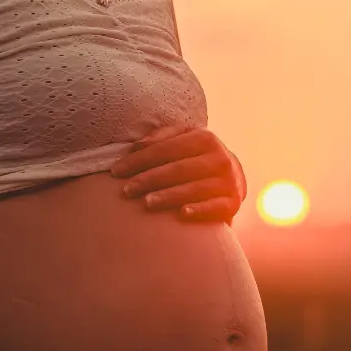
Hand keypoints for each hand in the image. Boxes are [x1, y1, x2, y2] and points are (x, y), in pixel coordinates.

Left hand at [110, 125, 246, 224]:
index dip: (140, 160)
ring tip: (146, 203)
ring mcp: (229, 182)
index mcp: (205, 138)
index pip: (166, 149)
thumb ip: (162, 137)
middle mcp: (220, 158)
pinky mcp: (233, 203)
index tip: (117, 171)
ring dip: (168, 196)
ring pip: (194, 189)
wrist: (234, 178)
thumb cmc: (198, 158)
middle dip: (149, 179)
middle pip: (178, 169)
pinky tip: (182, 214)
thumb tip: (136, 146)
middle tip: (126, 190)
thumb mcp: (185, 139)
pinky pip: (215, 207)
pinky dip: (200, 210)